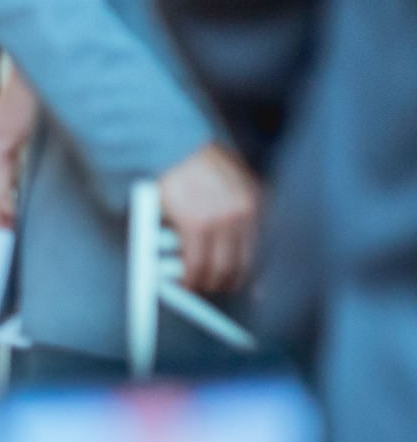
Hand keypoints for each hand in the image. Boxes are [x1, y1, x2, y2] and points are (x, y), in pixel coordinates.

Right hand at [158, 142, 258, 293]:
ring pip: (219, 269)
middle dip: (228, 282)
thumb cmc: (200, 166)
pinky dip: (189, 278)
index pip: (267, 251)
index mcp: (258, 203)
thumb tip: (240, 246)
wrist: (175, 148)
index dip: (261, 277)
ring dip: (207, 283)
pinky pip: (195, 264)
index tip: (258, 293)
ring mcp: (220, 220)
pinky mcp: (195, 225)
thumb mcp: (235, 184)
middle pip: (243, 265)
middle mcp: (244, 213)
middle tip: (215, 287)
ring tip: (196, 284)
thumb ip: (242, 212)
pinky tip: (184, 280)